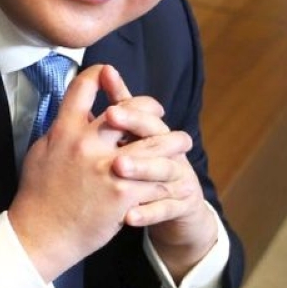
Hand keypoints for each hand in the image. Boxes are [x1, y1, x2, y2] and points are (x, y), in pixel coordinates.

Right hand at [8, 64, 192, 281]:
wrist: (41, 233)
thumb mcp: (40, 152)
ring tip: (181, 142)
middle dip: (148, 107)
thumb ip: (60, 130)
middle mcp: (87, 144)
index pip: (83, 87)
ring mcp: (107, 168)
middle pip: (128, 110)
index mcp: (65, 131)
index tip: (108, 72)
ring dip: (172, 142)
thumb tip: (74, 114)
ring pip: (154, 144)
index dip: (98, 74)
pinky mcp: (124, 193)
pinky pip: (156, 181)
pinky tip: (167, 182)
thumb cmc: (38, 194)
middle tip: (157, 113)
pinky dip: (163, 181)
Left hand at [97, 75, 218, 281]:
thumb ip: (121, 104)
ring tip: (117, 167)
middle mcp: (171, 150)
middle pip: (157, 135)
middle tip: (110, 122)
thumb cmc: (145, 164)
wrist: (174, 207)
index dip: (128, 108)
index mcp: (155, 132)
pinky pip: (166, 209)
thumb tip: (104, 70)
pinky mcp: (182, 205)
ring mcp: (180, 177)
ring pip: (164, 170)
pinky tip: (128, 217)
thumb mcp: (132, 135)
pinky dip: (148, 213)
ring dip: (142, 168)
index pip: (144, 113)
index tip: (107, 106)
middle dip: (135, 128)